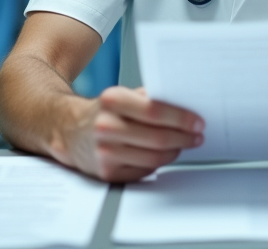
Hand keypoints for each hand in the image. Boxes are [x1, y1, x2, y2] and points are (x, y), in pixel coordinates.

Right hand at [54, 86, 203, 182]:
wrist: (70, 130)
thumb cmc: (102, 111)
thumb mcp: (122, 95)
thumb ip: (149, 97)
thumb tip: (184, 103)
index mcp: (111, 101)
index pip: (155, 111)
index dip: (181, 118)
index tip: (197, 121)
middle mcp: (106, 127)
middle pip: (158, 138)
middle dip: (184, 137)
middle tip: (197, 135)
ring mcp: (105, 153)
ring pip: (154, 157)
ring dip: (176, 151)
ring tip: (184, 144)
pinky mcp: (107, 173)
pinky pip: (145, 171)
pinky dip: (159, 163)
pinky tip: (165, 154)